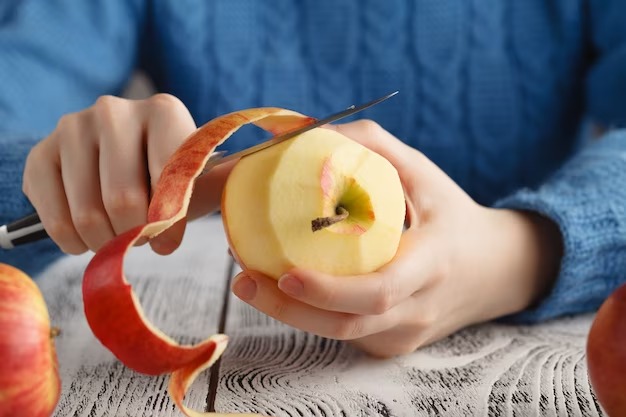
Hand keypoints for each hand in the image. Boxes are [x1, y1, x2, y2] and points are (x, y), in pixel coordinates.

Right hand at [23, 94, 231, 254]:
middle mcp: (114, 109)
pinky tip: (85, 238)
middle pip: (124, 199)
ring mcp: (72, 127)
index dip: (169, 221)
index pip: (169, 177)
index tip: (168, 242)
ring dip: (105, 241)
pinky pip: (53, 216)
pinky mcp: (40, 152)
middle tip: (140, 239)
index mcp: (164, 110)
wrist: (118, 162)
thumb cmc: (170, 176)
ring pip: (87, 213)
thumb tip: (264, 190)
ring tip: (116, 237)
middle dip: (135, 234)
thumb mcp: (202, 177)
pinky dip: (72, 241)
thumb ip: (227, 183)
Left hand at [231, 120, 562, 356]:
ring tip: (250, 282)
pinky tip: (286, 291)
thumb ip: (368, 146)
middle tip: (243, 279)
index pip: (378, 292)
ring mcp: (407, 335)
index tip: (285, 274)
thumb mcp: (421, 171)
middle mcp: (419, 308)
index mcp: (431, 264)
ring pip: (340, 336)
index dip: (329, 291)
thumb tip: (299, 130)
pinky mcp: (394, 345)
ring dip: (290, 315)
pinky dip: (312, 315)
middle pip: (348, 326)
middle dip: (288, 311)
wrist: (495, 270)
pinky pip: (348, 334)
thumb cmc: (450, 212)